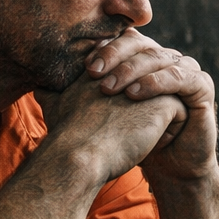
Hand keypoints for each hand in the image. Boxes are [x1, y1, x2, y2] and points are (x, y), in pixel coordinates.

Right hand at [35, 69, 185, 184]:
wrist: (77, 154)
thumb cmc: (64, 137)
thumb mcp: (53, 105)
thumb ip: (49, 91)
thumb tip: (38, 87)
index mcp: (103, 63)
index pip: (126, 68)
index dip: (126, 92)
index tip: (114, 120)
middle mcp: (128, 66)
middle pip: (150, 80)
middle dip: (148, 102)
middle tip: (133, 129)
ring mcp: (147, 82)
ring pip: (167, 95)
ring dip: (160, 117)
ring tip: (145, 137)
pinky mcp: (164, 101)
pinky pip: (180, 112)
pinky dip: (170, 131)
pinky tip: (154, 144)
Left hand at [82, 28, 217, 181]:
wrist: (168, 167)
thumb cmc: (134, 140)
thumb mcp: (102, 115)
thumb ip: (74, 98)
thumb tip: (38, 86)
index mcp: (144, 59)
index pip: (123, 41)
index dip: (103, 50)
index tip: (81, 67)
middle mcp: (166, 59)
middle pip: (140, 44)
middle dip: (114, 56)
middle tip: (93, 73)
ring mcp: (186, 70)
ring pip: (159, 57)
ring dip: (132, 70)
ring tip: (110, 88)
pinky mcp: (202, 87)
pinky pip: (181, 77)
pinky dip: (157, 82)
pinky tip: (136, 95)